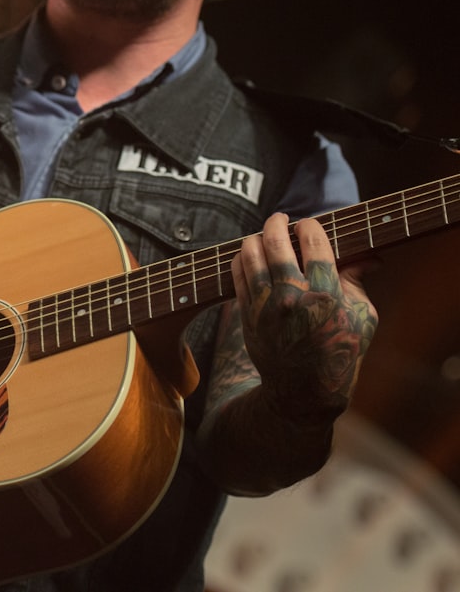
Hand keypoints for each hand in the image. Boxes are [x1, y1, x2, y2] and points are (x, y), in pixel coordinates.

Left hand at [231, 213, 377, 422]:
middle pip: (276, 243)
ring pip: (250, 255)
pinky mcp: (248, 315)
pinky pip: (237, 275)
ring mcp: (266, 306)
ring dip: (255, 238)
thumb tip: (371, 254)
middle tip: (280, 218)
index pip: (314, 244)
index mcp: (327, 295)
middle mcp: (293, 298)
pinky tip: (249, 254)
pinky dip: (241, 259)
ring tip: (262, 234)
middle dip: (277, 223)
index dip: (309, 227)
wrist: (304, 390)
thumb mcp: (362, 318)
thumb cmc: (340, 349)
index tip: (308, 224)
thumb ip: (359, 281)